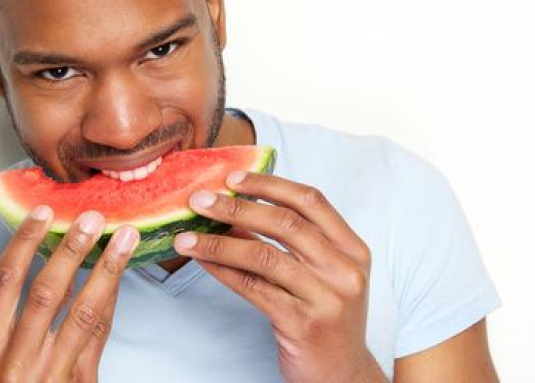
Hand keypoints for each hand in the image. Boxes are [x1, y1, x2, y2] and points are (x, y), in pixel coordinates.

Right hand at [0, 206, 138, 381]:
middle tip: (92, 216)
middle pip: (46, 292)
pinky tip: (120, 276)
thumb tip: (50, 253)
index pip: (3, 283)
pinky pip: (100, 336)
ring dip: (106, 270)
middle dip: (71, 250)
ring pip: (83, 312)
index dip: (23, 242)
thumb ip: (18, 313)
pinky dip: (111, 302)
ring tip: (124, 238)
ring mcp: (50, 375)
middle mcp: (14, 362)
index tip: (43, 211)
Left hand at [173, 173, 386, 382]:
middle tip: (201, 200)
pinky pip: (253, 288)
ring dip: (219, 241)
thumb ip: (290, 241)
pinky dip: (223, 270)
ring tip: (187, 235)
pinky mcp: (303, 324)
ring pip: (264, 255)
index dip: (269, 184)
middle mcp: (345, 269)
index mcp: (352, 248)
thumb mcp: (321, 273)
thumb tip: (234, 208)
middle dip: (237, 206)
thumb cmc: (325, 316)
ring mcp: (327, 298)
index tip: (233, 177)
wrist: (343, 377)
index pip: (310, 200)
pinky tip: (202, 261)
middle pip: (285, 223)